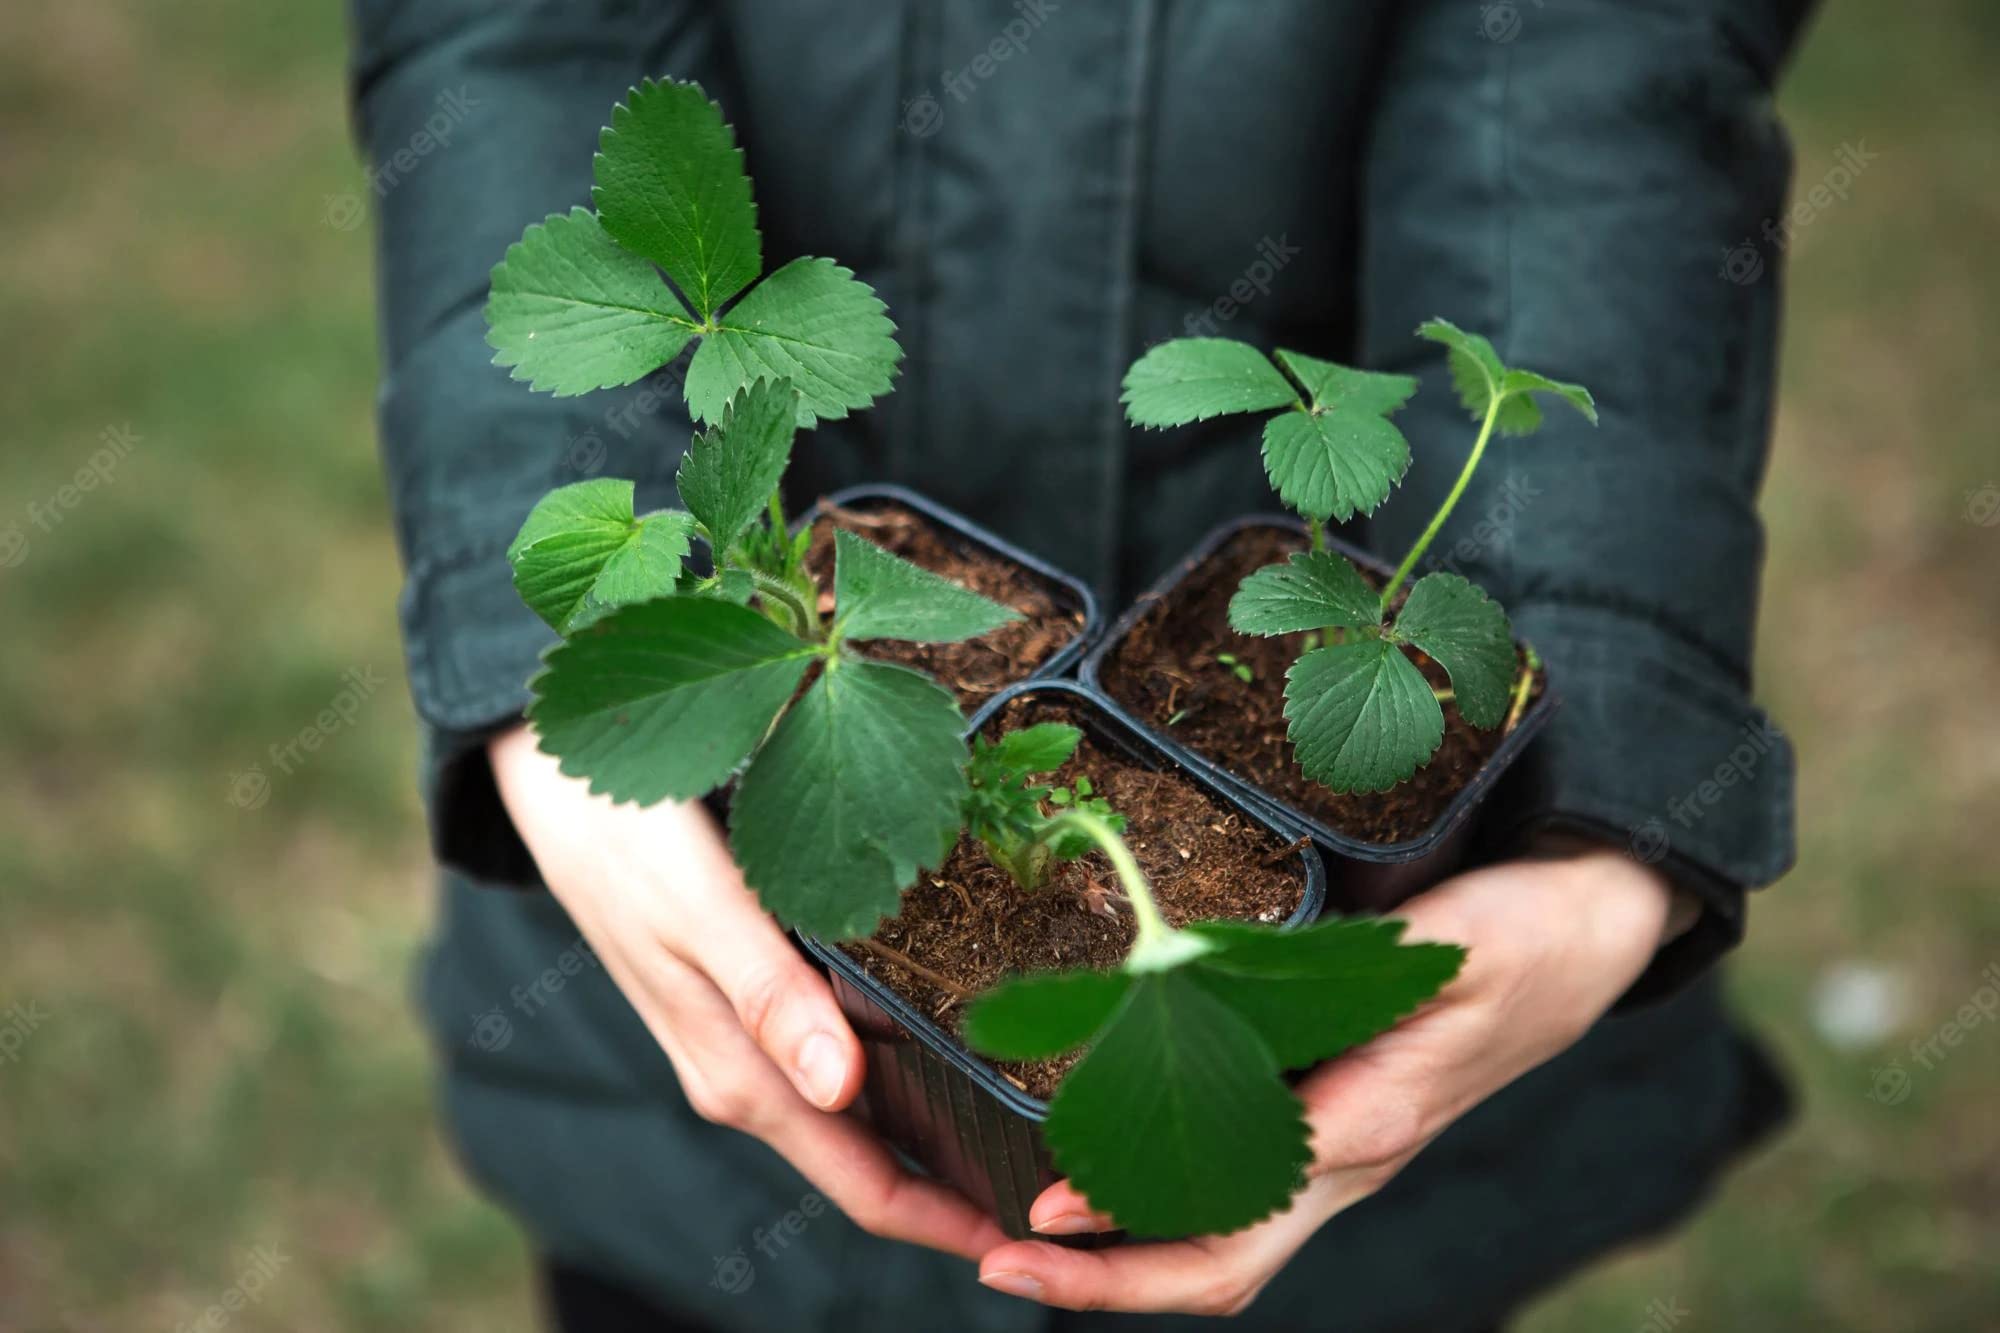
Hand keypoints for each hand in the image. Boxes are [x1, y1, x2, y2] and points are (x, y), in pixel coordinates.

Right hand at [488, 724, 1008, 1260]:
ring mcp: (744, 1041)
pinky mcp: (746, 1000)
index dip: (948, 1220)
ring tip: (1031, 1123)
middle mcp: (745, 1075)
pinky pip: (835, 1059)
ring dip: (935, 1134)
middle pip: (871, 1161)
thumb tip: (840, 1092)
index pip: (864, 1185)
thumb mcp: (701, 907)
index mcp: (740, 1076)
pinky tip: (951, 1043)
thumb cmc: (628, 836)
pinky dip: (898, 1071)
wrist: (553, 782)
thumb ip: (769, 998)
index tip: (1036, 1234)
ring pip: (858, 1114)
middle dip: (960, 1185)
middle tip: (1063, 1182)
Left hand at [975, 845, 1691, 1314]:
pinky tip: (1101, 1184)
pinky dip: (1161, 1211)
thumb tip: (1207, 985)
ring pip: (1224, 1246)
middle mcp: (1347, 1161)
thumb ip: (1355, 978)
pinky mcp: (1332, 1131)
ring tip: (1019, 1239)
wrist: (1584, 939)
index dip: (1139, 1216)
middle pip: (1220, 1262)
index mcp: (1369, 1120)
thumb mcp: (1447, 947)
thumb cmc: (1519, 940)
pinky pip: (1238, 1201)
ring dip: (1124, 1259)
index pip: (1238, 1200)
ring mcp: (1339, 1158)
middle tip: (1000, 1259)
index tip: (1050, 1207)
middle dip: (1108, 1281)